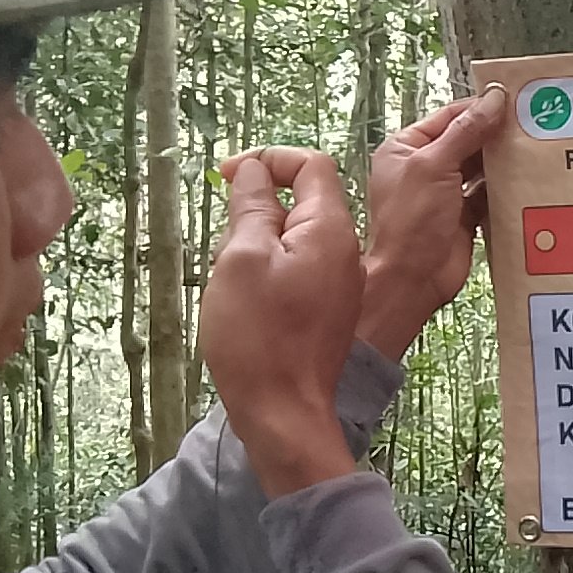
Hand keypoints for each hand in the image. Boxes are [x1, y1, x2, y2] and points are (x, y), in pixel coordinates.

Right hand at [201, 149, 363, 497]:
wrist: (284, 412)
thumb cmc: (259, 337)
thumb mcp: (242, 258)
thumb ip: (252, 207)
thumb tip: (256, 172)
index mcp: (331, 230)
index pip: (311, 165)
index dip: (269, 160)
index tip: (228, 175)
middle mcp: (346, 251)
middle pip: (303, 201)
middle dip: (257, 210)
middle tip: (226, 243)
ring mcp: (341, 282)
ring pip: (295, 238)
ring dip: (258, 245)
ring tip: (233, 279)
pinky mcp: (329, 309)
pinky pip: (299, 270)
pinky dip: (269, 272)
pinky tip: (246, 301)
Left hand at [354, 85, 508, 359]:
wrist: (412, 279)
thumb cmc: (410, 221)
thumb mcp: (435, 166)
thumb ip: (466, 131)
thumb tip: (493, 98)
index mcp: (407, 148)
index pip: (450, 117)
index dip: (480, 108)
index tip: (514, 101)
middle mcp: (425, 168)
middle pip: (468, 140)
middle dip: (496, 134)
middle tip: (533, 124)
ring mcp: (445, 193)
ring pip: (481, 168)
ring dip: (503, 161)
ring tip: (536, 148)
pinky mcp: (463, 216)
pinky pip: (489, 194)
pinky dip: (505, 188)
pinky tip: (528, 179)